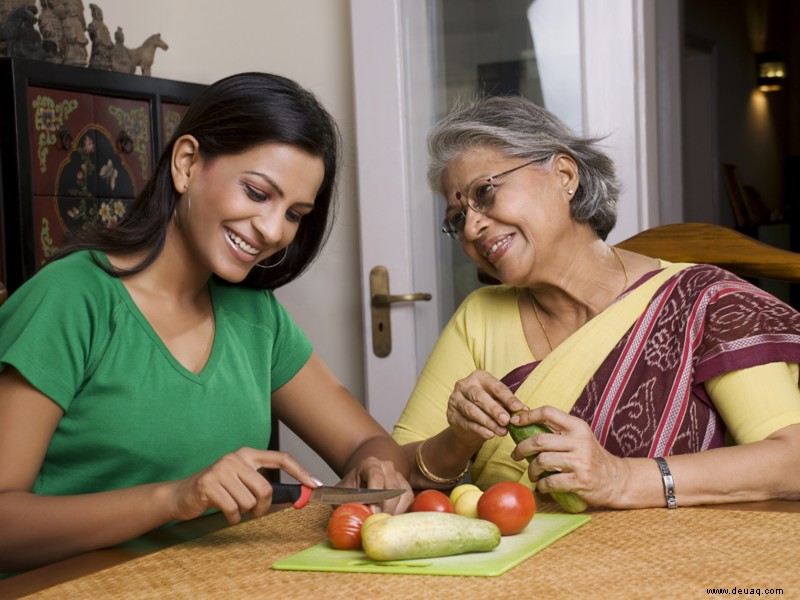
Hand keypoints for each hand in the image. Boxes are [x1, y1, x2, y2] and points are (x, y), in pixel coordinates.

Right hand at [168, 447, 321, 523]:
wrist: (182, 495)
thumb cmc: (217, 489)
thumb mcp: (241, 481)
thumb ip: (263, 484)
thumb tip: (296, 496)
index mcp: (247, 454)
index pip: (281, 458)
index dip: (300, 471)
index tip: (314, 484)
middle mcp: (235, 458)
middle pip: (265, 488)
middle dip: (263, 507)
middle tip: (254, 512)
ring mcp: (221, 470)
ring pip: (249, 502)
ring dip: (244, 513)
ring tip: (233, 508)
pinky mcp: (209, 485)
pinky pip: (233, 510)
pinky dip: (232, 518)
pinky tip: (224, 513)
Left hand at [338, 456, 413, 514]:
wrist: (357, 486)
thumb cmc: (349, 491)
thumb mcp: (343, 495)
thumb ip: (349, 503)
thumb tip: (359, 517)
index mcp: (370, 464)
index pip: (376, 477)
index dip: (375, 496)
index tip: (372, 512)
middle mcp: (386, 467)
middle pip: (392, 487)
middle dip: (386, 507)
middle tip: (379, 521)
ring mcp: (398, 476)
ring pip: (403, 494)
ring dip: (395, 511)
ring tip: (384, 522)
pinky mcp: (405, 488)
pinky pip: (409, 500)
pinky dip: (402, 512)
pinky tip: (391, 519)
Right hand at [446, 370, 525, 445]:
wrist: (467, 422)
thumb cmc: (486, 407)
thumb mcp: (498, 402)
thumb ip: (509, 405)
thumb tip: (525, 410)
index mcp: (479, 377)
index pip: (495, 387)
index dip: (508, 398)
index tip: (518, 408)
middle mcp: (464, 385)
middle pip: (480, 397)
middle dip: (495, 410)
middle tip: (507, 421)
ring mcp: (455, 400)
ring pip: (472, 411)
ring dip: (488, 422)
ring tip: (502, 432)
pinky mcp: (451, 415)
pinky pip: (466, 423)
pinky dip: (479, 429)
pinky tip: (489, 435)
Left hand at [510, 406, 628, 507]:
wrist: (618, 480)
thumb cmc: (592, 457)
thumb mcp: (580, 437)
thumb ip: (559, 430)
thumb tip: (526, 423)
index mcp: (578, 427)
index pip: (548, 413)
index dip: (528, 415)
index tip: (514, 421)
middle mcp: (580, 441)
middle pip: (539, 440)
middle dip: (521, 448)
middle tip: (515, 455)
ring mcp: (580, 461)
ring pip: (542, 461)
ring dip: (531, 470)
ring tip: (532, 474)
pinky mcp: (580, 481)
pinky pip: (551, 481)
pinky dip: (542, 485)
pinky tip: (542, 486)